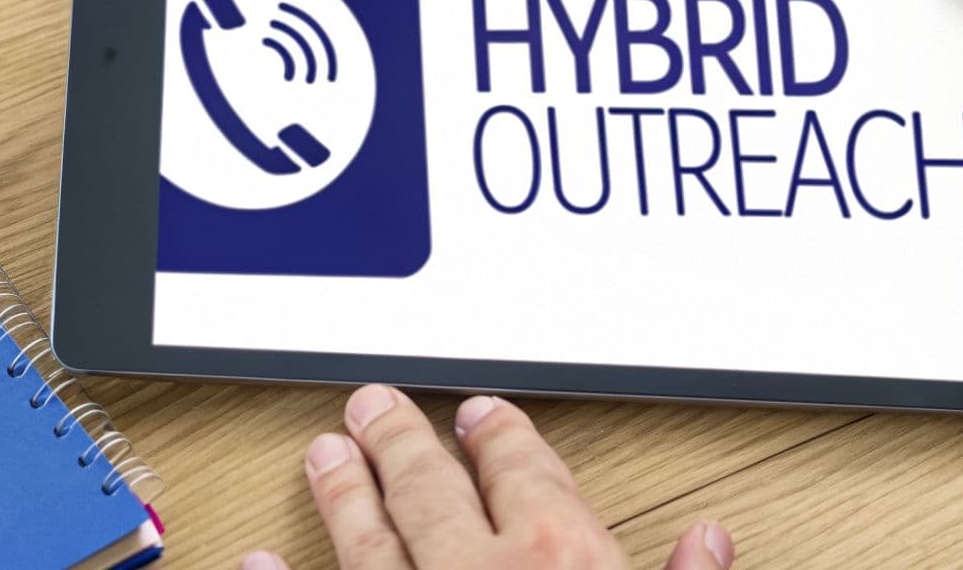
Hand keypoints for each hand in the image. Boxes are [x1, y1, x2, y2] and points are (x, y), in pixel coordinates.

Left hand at [242, 385, 734, 569]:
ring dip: (343, 496)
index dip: (502, 439)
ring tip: (324, 456)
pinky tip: (256, 566)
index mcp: (563, 565)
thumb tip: (706, 545)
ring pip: (366, 542)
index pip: (527, 475)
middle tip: (374, 409)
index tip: (480, 415)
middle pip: (431, 489)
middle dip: (401, 443)